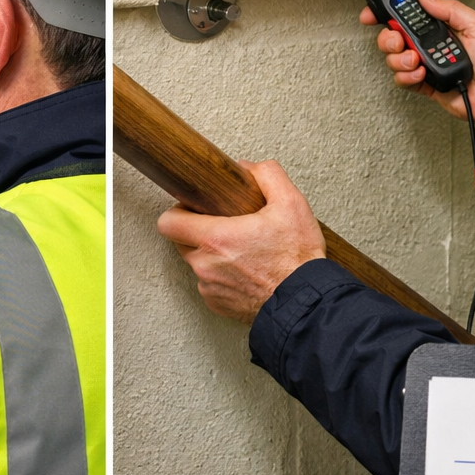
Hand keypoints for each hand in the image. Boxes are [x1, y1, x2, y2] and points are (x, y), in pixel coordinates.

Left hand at [155, 160, 325, 323]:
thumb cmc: (298, 260)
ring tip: (242, 252)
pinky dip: (222, 278)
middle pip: (181, 242)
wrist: (306, 305)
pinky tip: (247, 273)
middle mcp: (206, 265)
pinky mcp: (217, 305)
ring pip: (197, 264)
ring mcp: (209, 288)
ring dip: (212, 257)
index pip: (168, 223)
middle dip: (198, 233)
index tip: (194, 209)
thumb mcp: (292, 205)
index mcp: (216, 238)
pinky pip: (210, 285)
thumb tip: (247, 168)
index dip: (179, 212)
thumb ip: (267, 176)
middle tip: (225, 228)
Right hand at [366, 0, 474, 129]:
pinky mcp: (424, 85)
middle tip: (399, 40)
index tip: (374, 9)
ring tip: (417, 60)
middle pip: (393, 35)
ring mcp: (426, 64)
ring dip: (400, 59)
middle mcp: (430, 44)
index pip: (409, 14)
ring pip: (394, 58)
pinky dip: (408, 77)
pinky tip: (422, 74)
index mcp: (441, 27)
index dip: (388, 10)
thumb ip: (450, 9)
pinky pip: (402, 79)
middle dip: (389, 36)